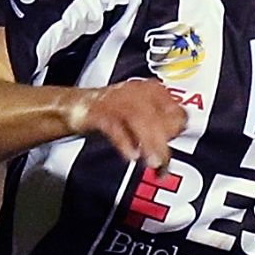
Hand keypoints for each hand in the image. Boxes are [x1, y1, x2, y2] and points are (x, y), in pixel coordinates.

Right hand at [66, 79, 186, 169]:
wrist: (78, 106)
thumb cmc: (114, 111)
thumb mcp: (143, 116)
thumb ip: (161, 127)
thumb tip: (175, 144)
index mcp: (152, 90)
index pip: (174, 108)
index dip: (177, 128)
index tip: (175, 144)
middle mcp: (136, 92)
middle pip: (157, 116)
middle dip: (163, 143)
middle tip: (165, 163)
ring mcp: (116, 101)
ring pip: (139, 120)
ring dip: (148, 144)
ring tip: (152, 163)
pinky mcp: (97, 112)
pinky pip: (115, 127)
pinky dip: (124, 143)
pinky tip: (131, 155)